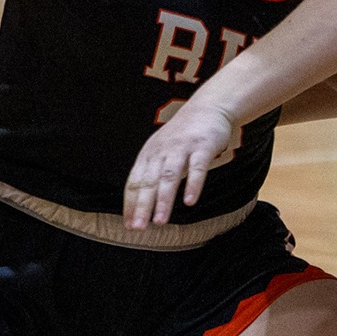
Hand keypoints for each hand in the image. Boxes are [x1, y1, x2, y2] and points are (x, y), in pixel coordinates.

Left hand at [123, 100, 234, 228]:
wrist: (208, 107)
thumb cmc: (182, 135)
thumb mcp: (160, 151)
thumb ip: (152, 173)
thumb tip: (140, 204)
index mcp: (149, 155)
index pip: (134, 183)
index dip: (131, 205)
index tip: (129, 225)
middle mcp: (161, 152)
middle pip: (149, 182)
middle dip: (142, 207)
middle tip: (138, 228)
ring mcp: (181, 148)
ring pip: (169, 177)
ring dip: (164, 200)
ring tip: (160, 221)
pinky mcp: (202, 147)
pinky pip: (197, 168)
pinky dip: (193, 185)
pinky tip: (190, 202)